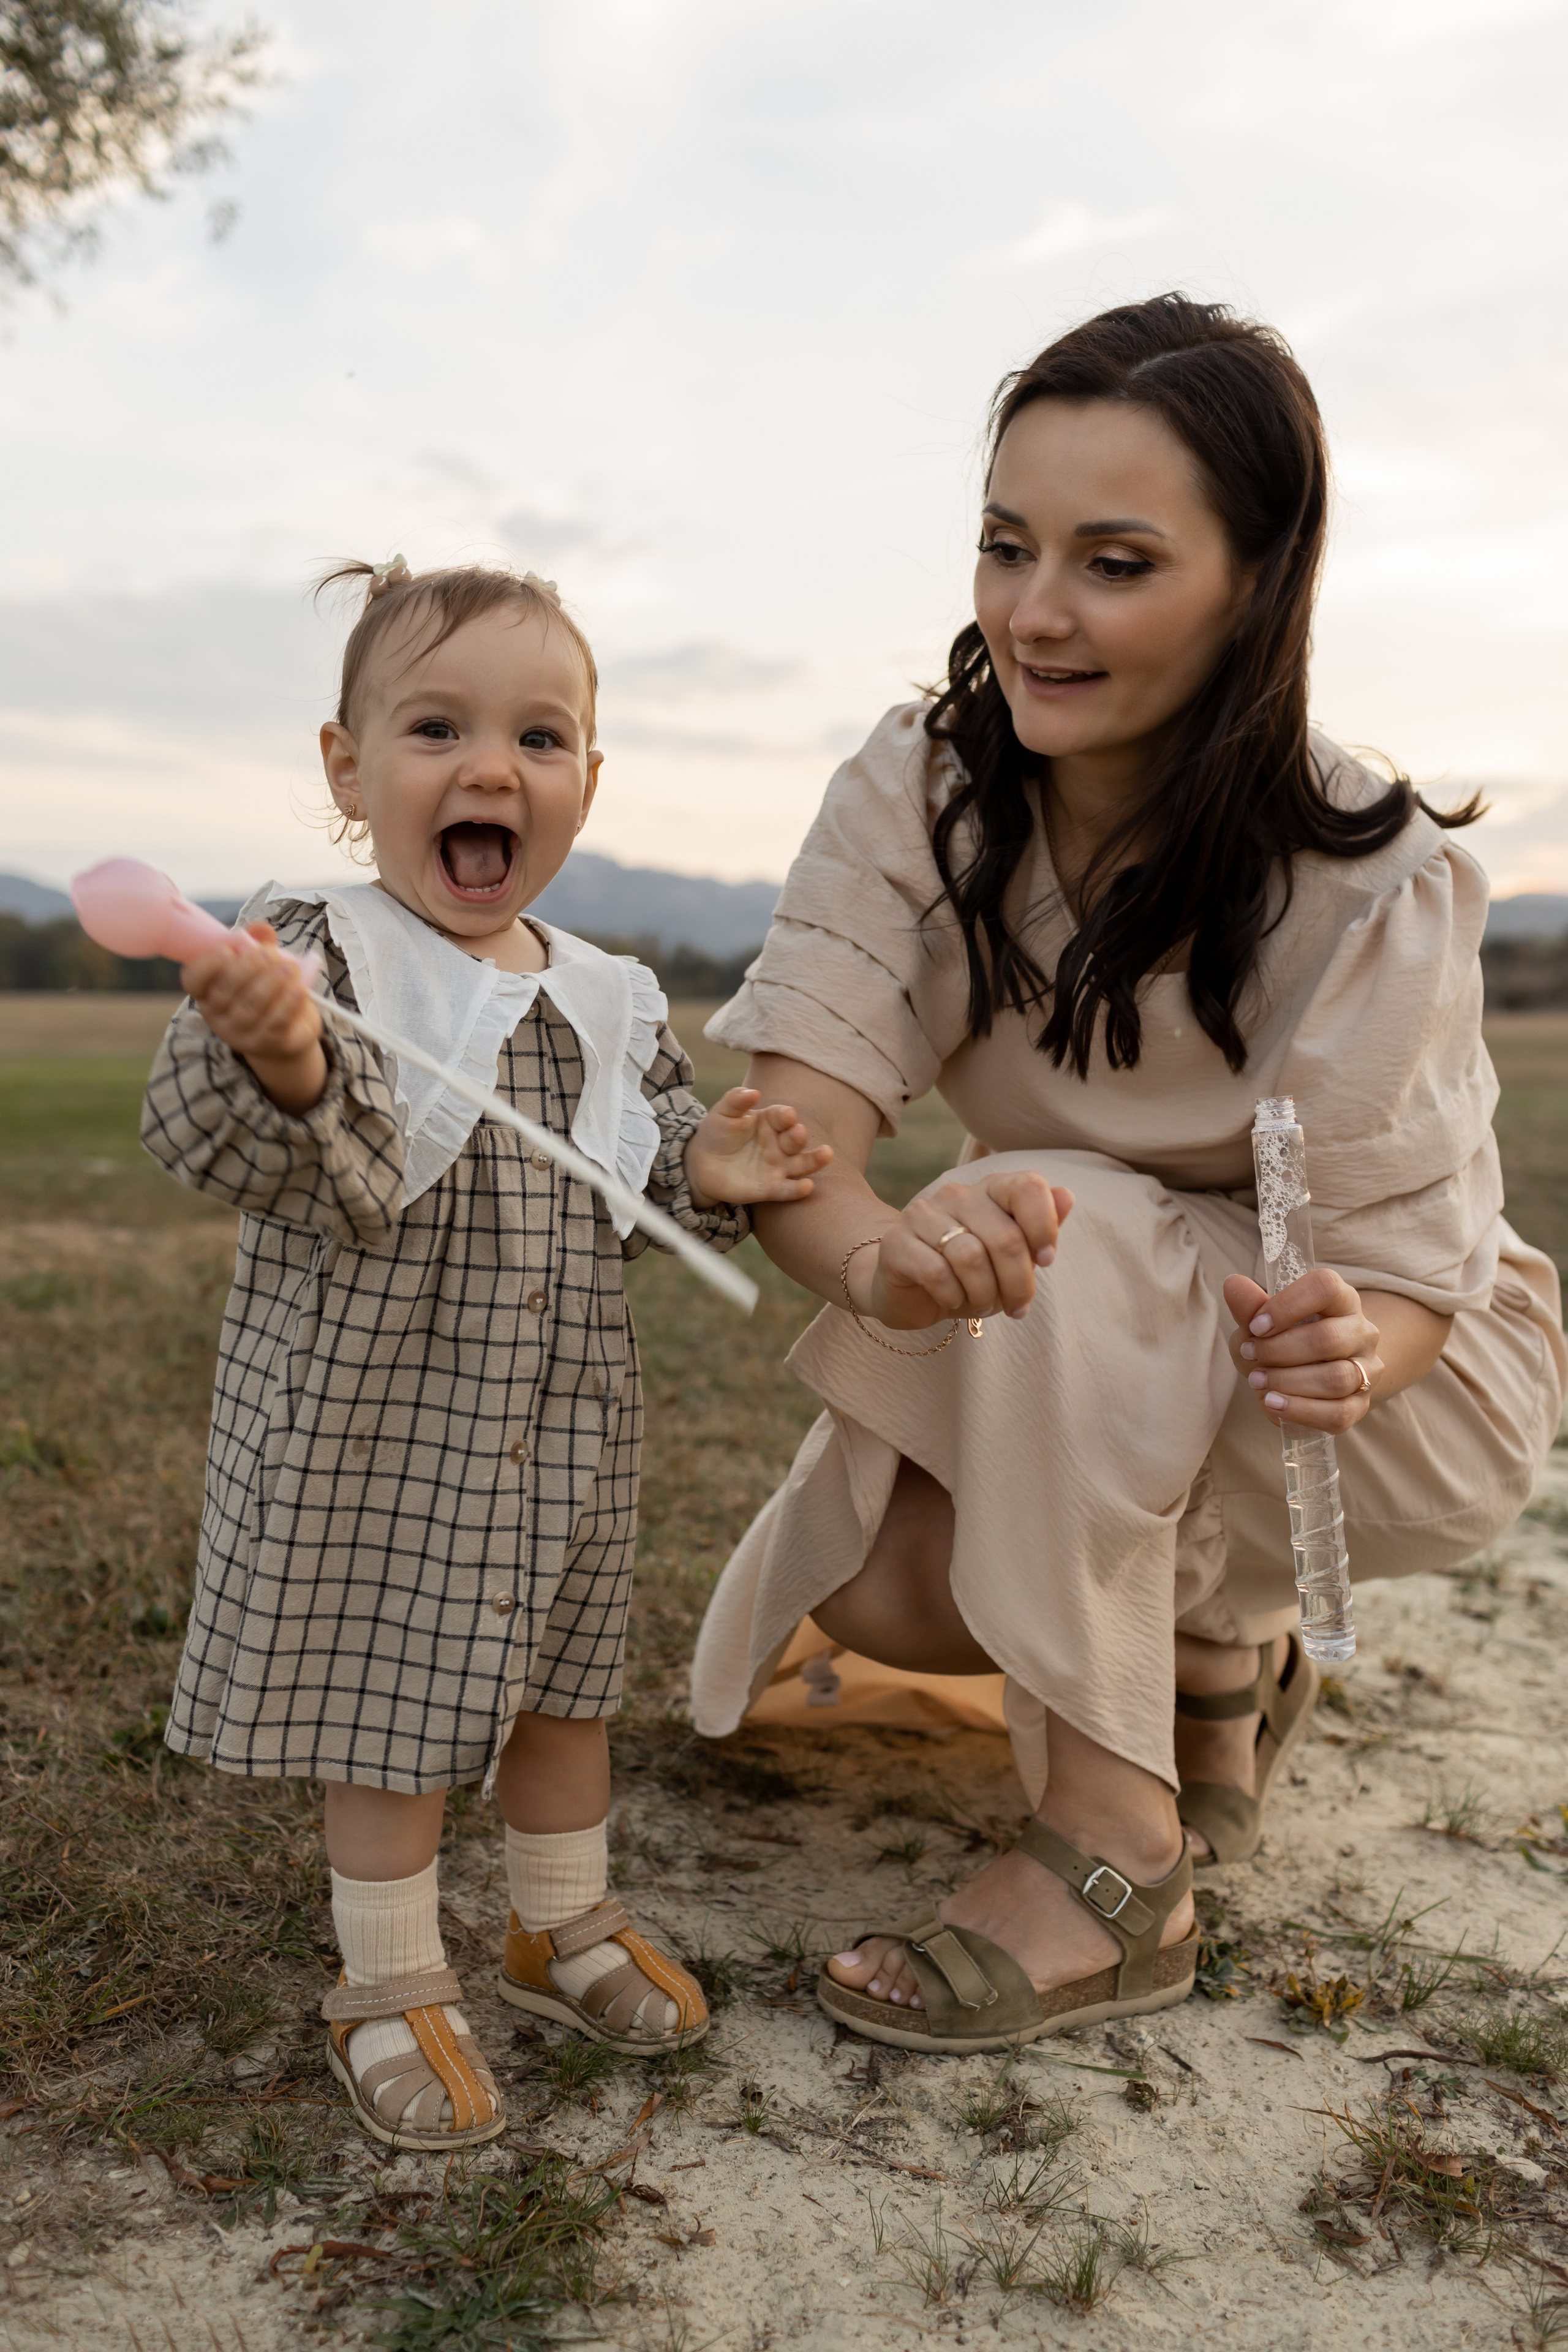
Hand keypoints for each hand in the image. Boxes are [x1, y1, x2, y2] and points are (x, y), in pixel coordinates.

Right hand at [181, 922, 326, 1114]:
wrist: (290, 1030)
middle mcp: (217, 1015)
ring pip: (251, 1007)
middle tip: (269, 953)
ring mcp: (240, 1034)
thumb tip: (261, 928)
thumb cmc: (266, 990)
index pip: (193, 980)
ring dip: (272, 983)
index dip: (207, 964)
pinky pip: (275, 1023)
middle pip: (225, 992)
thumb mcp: (260, 965)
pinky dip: (288, 1005)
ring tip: (291, 967)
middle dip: (247, 968)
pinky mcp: (266, 1044)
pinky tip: (300, 990)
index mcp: (207, 991)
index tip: (228, 950)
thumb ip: (257, 944)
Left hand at [683, 1087, 833, 1207]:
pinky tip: (807, 1186)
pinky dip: (798, 1189)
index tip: (787, 1115)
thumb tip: (753, 1092)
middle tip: (797, 1133)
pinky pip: (788, 1190)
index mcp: (770, 1121)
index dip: (786, 1116)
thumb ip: (736, 1100)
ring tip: (827, 1154)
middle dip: (799, 1136)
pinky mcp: (771, 1188)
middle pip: (795, 1139)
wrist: (703, 1163)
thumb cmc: (717, 1133)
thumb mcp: (723, 1113)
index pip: (783, 1116)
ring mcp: (777, 1166)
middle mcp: (779, 1143)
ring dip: (815, 1160)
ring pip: (802, 1164)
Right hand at [858, 1173, 1074, 1329]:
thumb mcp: (1012, 1257)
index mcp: (991, 1189)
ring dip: (983, 1293)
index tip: (1046, 1261)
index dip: (1044, 1227)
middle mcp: (957, 1194)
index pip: (1028, 1187)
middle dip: (1018, 1283)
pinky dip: (952, 1296)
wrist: (909, 1292)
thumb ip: (1041, 1226)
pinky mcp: (897, 1242)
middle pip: (1005, 1237)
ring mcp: (923, 1214)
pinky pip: (937, 1273)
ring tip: (980, 1303)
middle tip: (1017, 1307)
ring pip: (971, 1256)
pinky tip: (951, 1300)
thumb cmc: (969, 1274)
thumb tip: (1067, 1195)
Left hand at [1223, 1268, 1381, 1432]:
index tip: (1255, 1326)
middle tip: (1249, 1354)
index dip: (1287, 1306)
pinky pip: (1338, 1414)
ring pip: (1336, 1378)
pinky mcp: (1361, 1405)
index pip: (1325, 1288)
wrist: (1308, 1377)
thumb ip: (1249, 1306)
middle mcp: (1362, 1331)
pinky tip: (1273, 1403)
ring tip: (1257, 1380)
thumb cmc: (1282, 1341)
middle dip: (1279, 1350)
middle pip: (1328, 1339)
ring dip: (1287, 1381)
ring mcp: (1367, 1370)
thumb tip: (1233, 1284)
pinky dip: (1300, 1410)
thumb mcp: (1261, 1323)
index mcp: (1341, 1299)